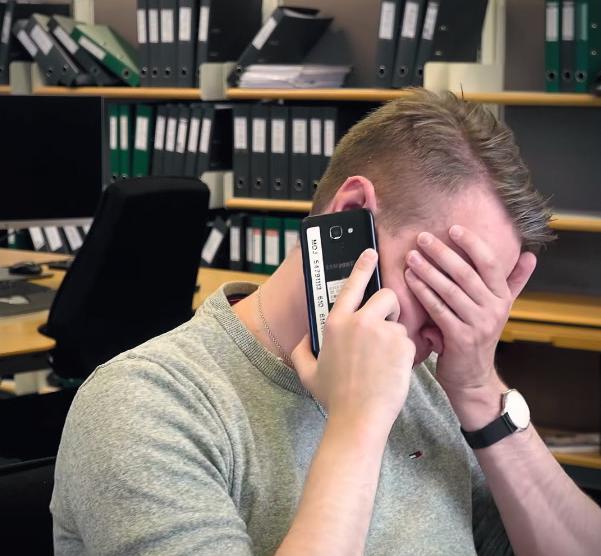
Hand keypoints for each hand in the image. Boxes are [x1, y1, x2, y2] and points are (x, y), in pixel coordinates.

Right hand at [292, 249, 415, 429]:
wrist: (358, 419)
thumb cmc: (334, 398)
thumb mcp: (308, 373)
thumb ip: (302, 350)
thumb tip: (303, 338)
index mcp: (336, 323)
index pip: (351, 284)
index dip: (363, 265)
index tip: (371, 252)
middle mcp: (359, 321)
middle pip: (386, 296)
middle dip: (389, 308)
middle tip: (385, 328)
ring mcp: (382, 332)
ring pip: (398, 323)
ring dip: (395, 338)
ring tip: (383, 362)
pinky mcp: (402, 345)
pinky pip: (408, 341)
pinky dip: (403, 355)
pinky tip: (391, 371)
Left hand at [404, 226, 536, 395]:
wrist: (472, 378)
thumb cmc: (479, 337)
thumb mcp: (499, 309)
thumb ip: (513, 282)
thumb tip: (531, 256)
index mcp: (502, 297)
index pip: (490, 263)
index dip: (472, 243)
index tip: (453, 228)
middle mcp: (493, 309)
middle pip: (466, 273)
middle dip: (442, 253)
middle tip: (422, 238)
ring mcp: (478, 324)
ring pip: (450, 290)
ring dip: (428, 270)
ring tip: (412, 256)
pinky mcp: (460, 338)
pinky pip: (438, 309)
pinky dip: (423, 293)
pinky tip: (410, 280)